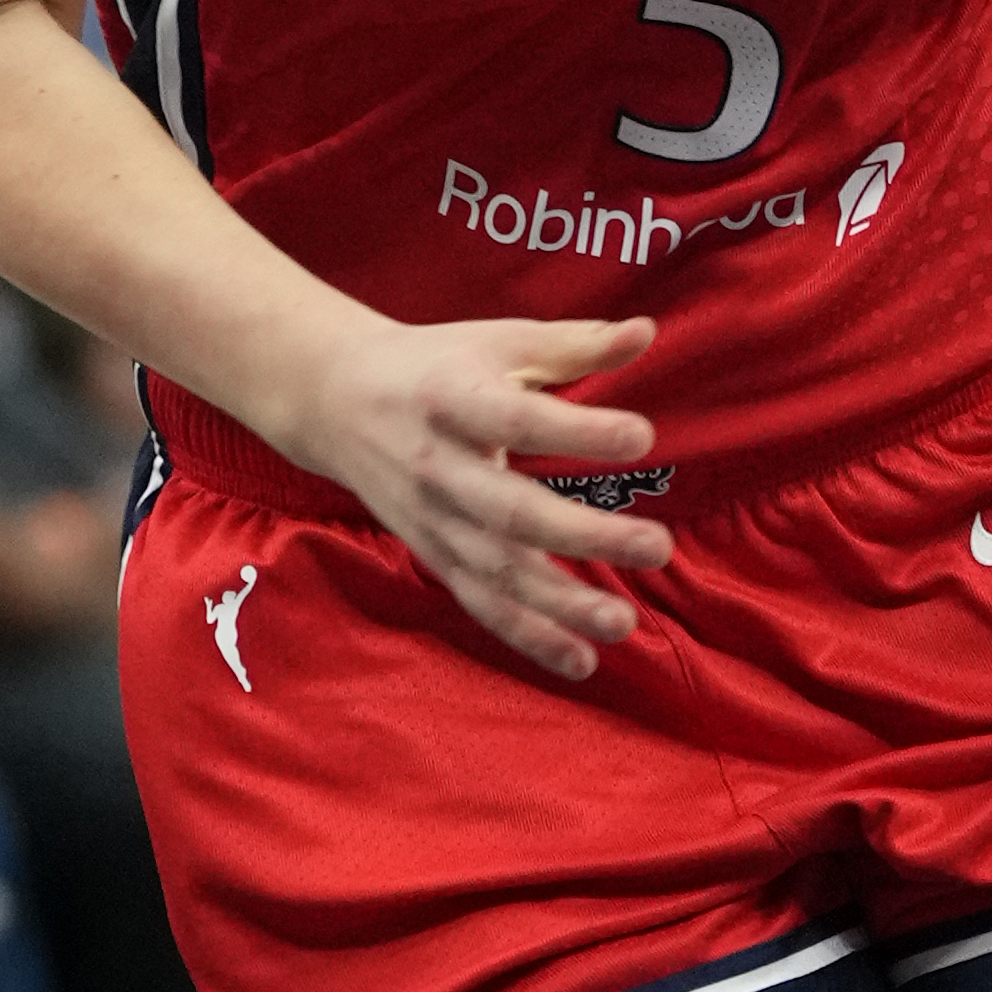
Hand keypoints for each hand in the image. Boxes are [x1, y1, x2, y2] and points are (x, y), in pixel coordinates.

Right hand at [280, 305, 673, 685]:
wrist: (334, 401)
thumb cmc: (434, 365)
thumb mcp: (497, 342)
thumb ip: (572, 345)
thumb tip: (647, 332)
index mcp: (452, 399)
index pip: (517, 420)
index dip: (577, 431)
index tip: (642, 436)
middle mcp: (438, 467)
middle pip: (511, 512)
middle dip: (585, 536)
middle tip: (657, 546)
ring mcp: (432, 520)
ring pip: (497, 572)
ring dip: (561, 605)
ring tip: (623, 622)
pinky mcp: (432, 554)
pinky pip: (481, 603)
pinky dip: (528, 636)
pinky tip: (580, 660)